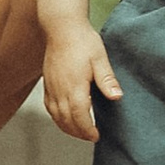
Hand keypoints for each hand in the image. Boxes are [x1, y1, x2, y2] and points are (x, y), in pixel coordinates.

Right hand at [41, 18, 121, 142]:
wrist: (62, 27)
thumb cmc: (83, 41)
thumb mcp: (100, 59)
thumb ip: (107, 80)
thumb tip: (117, 97)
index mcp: (74, 86)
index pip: (80, 117)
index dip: (88, 130)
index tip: (96, 136)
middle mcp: (60, 90)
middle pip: (66, 121)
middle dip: (79, 133)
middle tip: (91, 137)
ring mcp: (51, 87)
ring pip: (56, 116)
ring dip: (67, 127)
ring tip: (79, 131)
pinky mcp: (47, 83)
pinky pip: (49, 107)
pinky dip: (57, 117)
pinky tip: (65, 118)